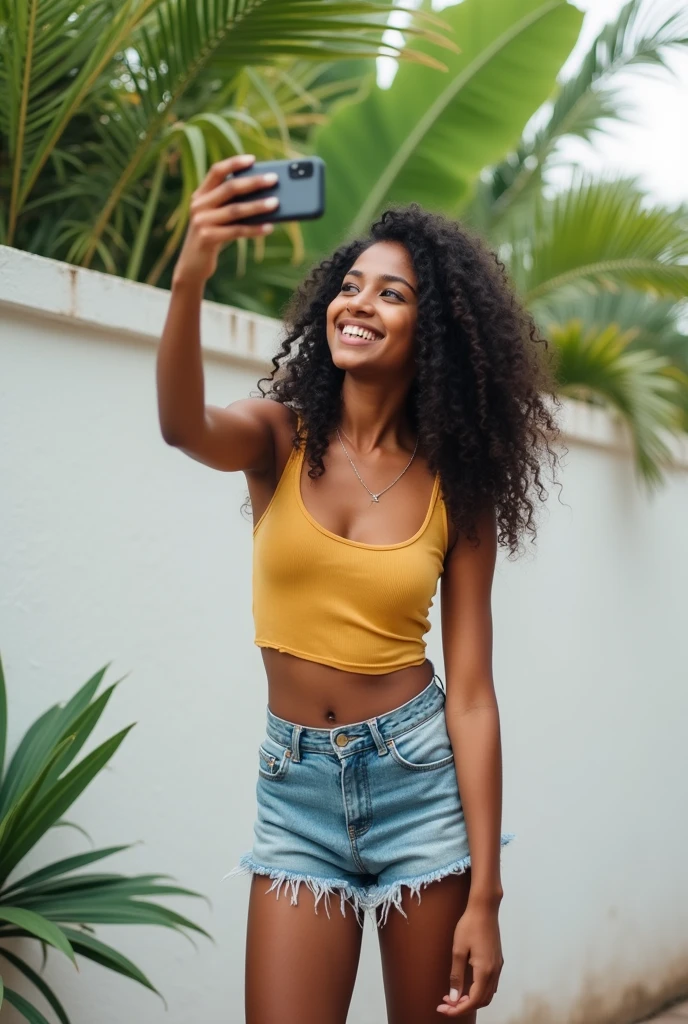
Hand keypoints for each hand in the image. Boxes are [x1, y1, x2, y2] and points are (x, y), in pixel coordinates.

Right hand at [172, 154, 278, 286]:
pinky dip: (255, 229)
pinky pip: (237, 231)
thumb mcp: (218, 218)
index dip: (234, 163)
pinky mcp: (207, 238)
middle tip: (274, 179)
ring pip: (235, 210)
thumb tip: (266, 197)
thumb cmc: (213, 238)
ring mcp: (201, 221)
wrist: (192, 265)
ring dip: (258, 206)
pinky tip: (269, 227)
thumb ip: (232, 205)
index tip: (253, 159)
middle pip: (229, 188)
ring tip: (276, 203)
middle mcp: (198, 205)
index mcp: (200, 195)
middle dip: (254, 182)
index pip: (216, 171)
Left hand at [437, 904, 503, 1016]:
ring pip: (487, 994)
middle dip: (463, 1006)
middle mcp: (494, 972)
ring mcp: (498, 967)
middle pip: (481, 1001)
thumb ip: (456, 976)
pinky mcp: (498, 961)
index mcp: (485, 972)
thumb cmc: (469, 926)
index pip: (473, 1001)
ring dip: (472, 999)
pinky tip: (468, 986)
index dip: (458, 1009)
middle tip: (446, 1003)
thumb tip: (454, 998)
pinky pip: (490, 985)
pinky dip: (479, 991)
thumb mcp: (458, 950)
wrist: (485, 909)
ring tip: (454, 996)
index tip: (443, 1008)